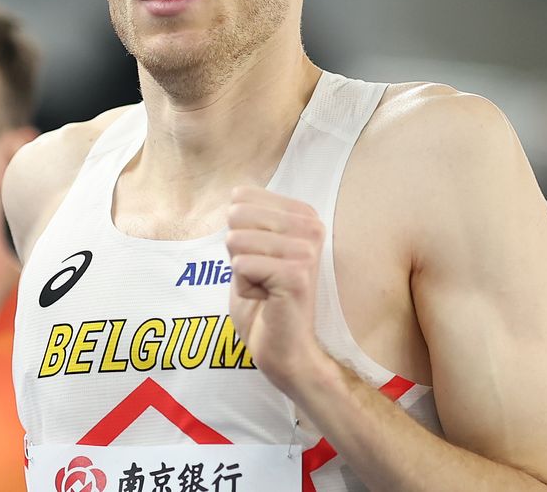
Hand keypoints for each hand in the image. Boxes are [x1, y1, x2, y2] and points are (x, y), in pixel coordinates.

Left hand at [225, 185, 333, 391]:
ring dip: (241, 273)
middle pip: (237, 216)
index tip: (261, 260)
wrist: (283, 349)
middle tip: (261, 276)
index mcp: (303, 214)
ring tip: (265, 289)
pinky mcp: (297, 275)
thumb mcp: (251, 249)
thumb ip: (247, 220)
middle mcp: (311, 227)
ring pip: (236, 240)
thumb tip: (235, 195)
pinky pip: (241, 265)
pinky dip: (244, 288)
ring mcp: (307, 250)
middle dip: (236, 251)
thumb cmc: (264, 302)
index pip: (241, 197)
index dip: (237, 233)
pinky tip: (267, 300)